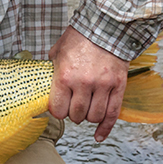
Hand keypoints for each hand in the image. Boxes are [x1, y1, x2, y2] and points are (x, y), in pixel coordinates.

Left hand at [48, 27, 128, 141]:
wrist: (106, 27)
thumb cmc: (78, 39)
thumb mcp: (56, 54)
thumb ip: (52, 73)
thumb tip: (44, 87)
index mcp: (64, 77)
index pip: (58, 110)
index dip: (57, 111)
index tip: (58, 108)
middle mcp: (83, 84)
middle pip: (76, 115)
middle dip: (72, 114)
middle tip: (72, 107)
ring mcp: (103, 86)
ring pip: (93, 116)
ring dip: (87, 117)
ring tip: (85, 109)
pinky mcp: (118, 86)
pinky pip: (112, 114)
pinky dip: (105, 128)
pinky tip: (98, 136)